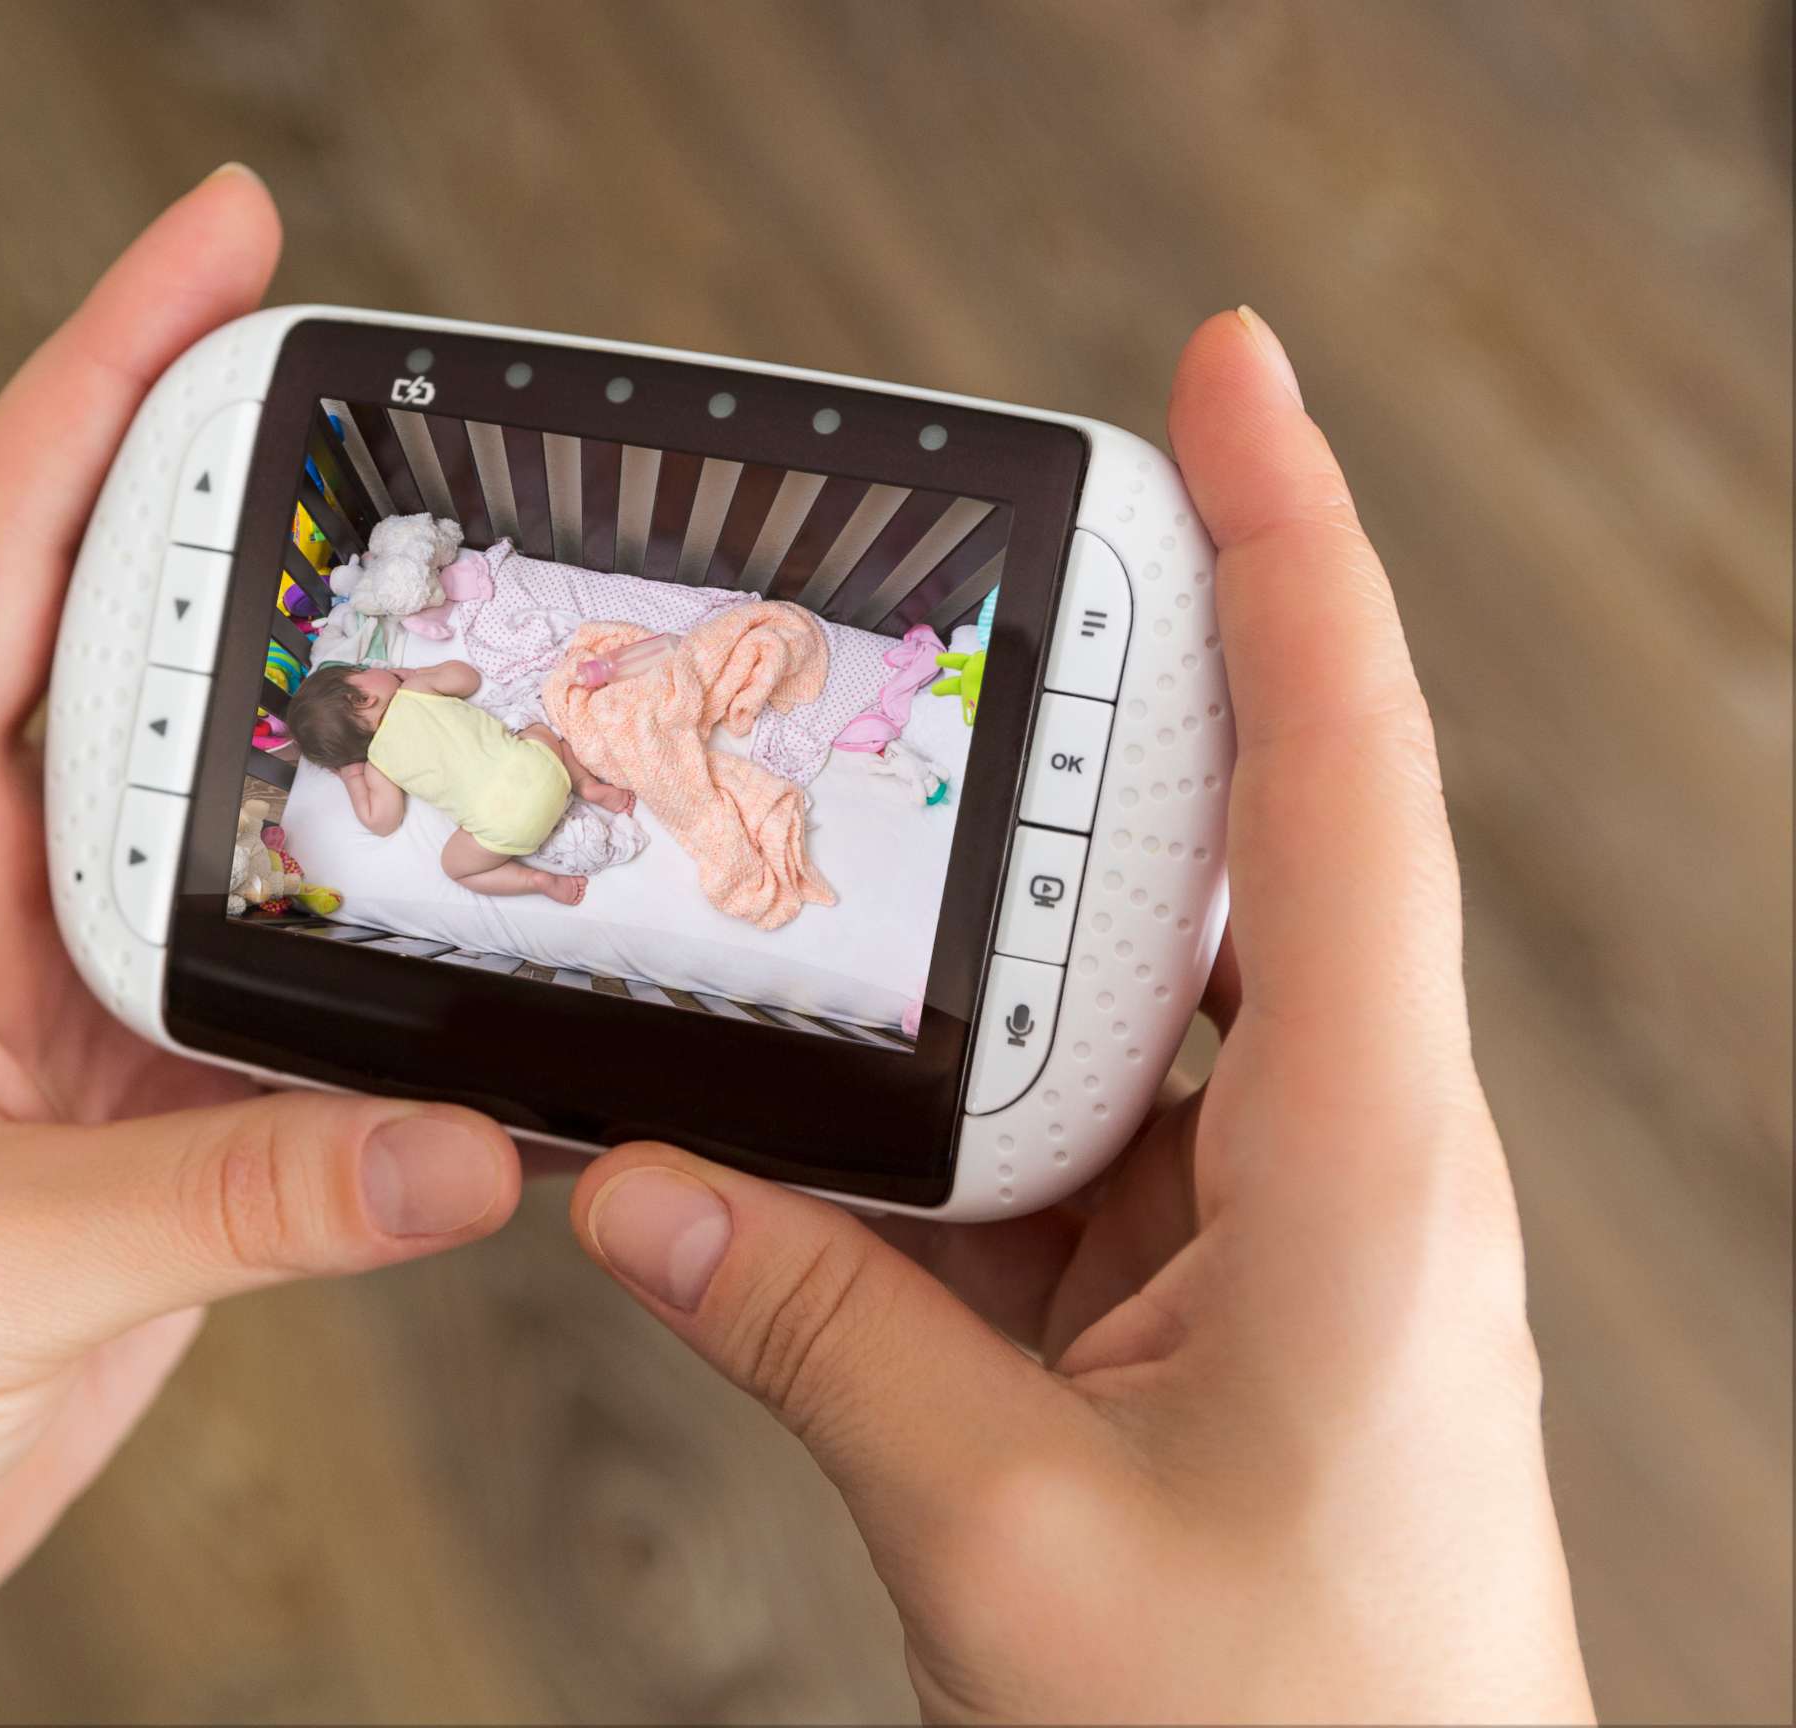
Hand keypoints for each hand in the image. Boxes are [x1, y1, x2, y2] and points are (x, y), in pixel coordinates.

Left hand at [0, 167, 521, 1722]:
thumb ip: (227, 1196)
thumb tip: (463, 1147)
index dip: (103, 372)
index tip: (225, 237)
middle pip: (146, 642)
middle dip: (273, 515)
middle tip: (433, 428)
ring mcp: (75, 997)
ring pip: (244, 816)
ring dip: (361, 738)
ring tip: (520, 655)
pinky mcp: (148, 1113)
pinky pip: (297, 996)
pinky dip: (397, 963)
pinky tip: (506, 944)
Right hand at [570, 311, 1593, 1721]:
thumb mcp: (1009, 1543)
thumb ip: (820, 1343)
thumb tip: (649, 1194)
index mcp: (1364, 1170)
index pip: (1348, 787)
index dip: (1295, 553)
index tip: (1227, 381)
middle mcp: (1344, 1154)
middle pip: (1233, 838)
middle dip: (1098, 692)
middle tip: (947, 573)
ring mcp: (1277, 1218)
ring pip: (1122, 996)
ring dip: (983, 930)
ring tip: (823, 847)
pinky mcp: (1207, 1288)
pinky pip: (1068, 1132)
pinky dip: (943, 1099)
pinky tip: (815, 1099)